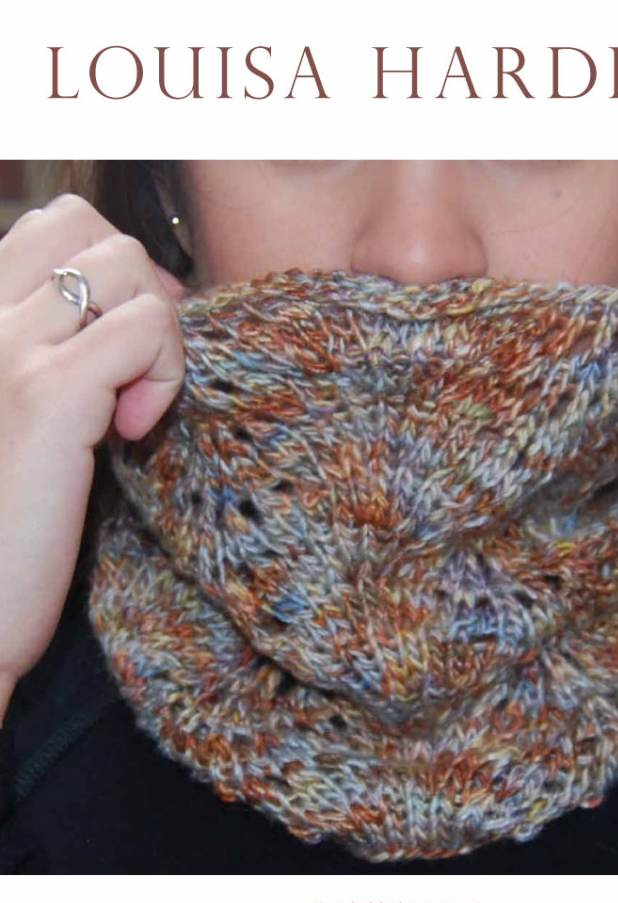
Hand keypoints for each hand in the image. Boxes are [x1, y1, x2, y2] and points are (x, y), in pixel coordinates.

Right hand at [0, 192, 186, 721]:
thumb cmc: (2, 526)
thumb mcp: (23, 419)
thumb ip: (57, 361)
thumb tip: (132, 322)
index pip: (48, 226)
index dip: (111, 268)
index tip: (132, 343)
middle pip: (83, 224)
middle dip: (138, 282)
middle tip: (146, 361)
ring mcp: (5, 347)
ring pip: (122, 262)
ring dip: (157, 328)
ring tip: (135, 402)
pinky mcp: (48, 395)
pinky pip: (143, 327)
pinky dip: (164, 370)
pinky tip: (137, 431)